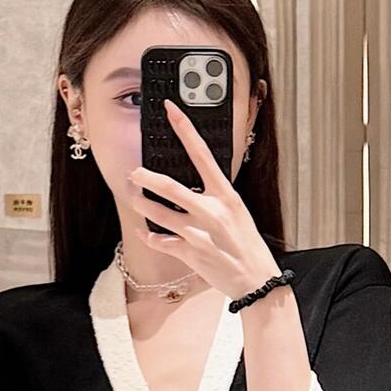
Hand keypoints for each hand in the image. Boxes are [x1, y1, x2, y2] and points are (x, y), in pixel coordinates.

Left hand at [124, 101, 280, 301]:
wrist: (256, 280)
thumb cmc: (247, 245)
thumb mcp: (237, 212)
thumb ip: (215, 197)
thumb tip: (193, 185)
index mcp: (226, 195)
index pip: (202, 154)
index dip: (184, 129)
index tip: (170, 110)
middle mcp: (212, 211)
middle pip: (171, 187)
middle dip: (147, 178)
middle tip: (134, 173)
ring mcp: (199, 233)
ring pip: (159, 214)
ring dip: (143, 205)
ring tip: (135, 198)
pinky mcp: (191, 254)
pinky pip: (161, 241)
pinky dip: (150, 236)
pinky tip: (145, 232)